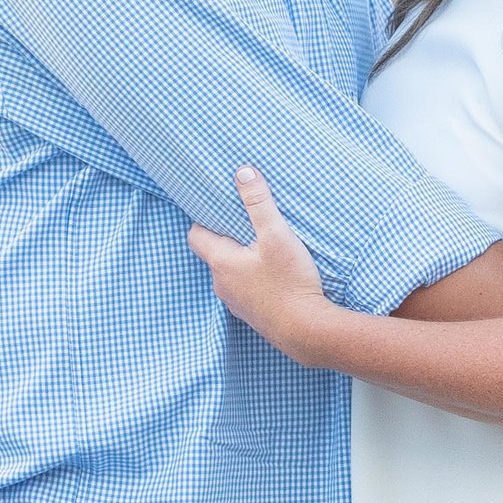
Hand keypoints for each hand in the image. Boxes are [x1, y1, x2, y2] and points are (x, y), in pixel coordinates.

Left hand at [188, 168, 334, 361]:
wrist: (307, 331)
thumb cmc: (290, 282)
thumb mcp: (276, 235)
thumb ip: (258, 203)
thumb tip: (242, 172)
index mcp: (221, 262)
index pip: (196, 235)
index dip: (203, 219)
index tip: (217, 207)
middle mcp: (222, 285)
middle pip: (215, 253)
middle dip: (228, 237)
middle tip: (247, 222)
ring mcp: (237, 303)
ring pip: (232, 273)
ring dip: (243, 260)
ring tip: (264, 247)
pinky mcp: (253, 315)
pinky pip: (247, 289)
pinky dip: (255, 279)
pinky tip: (276, 275)